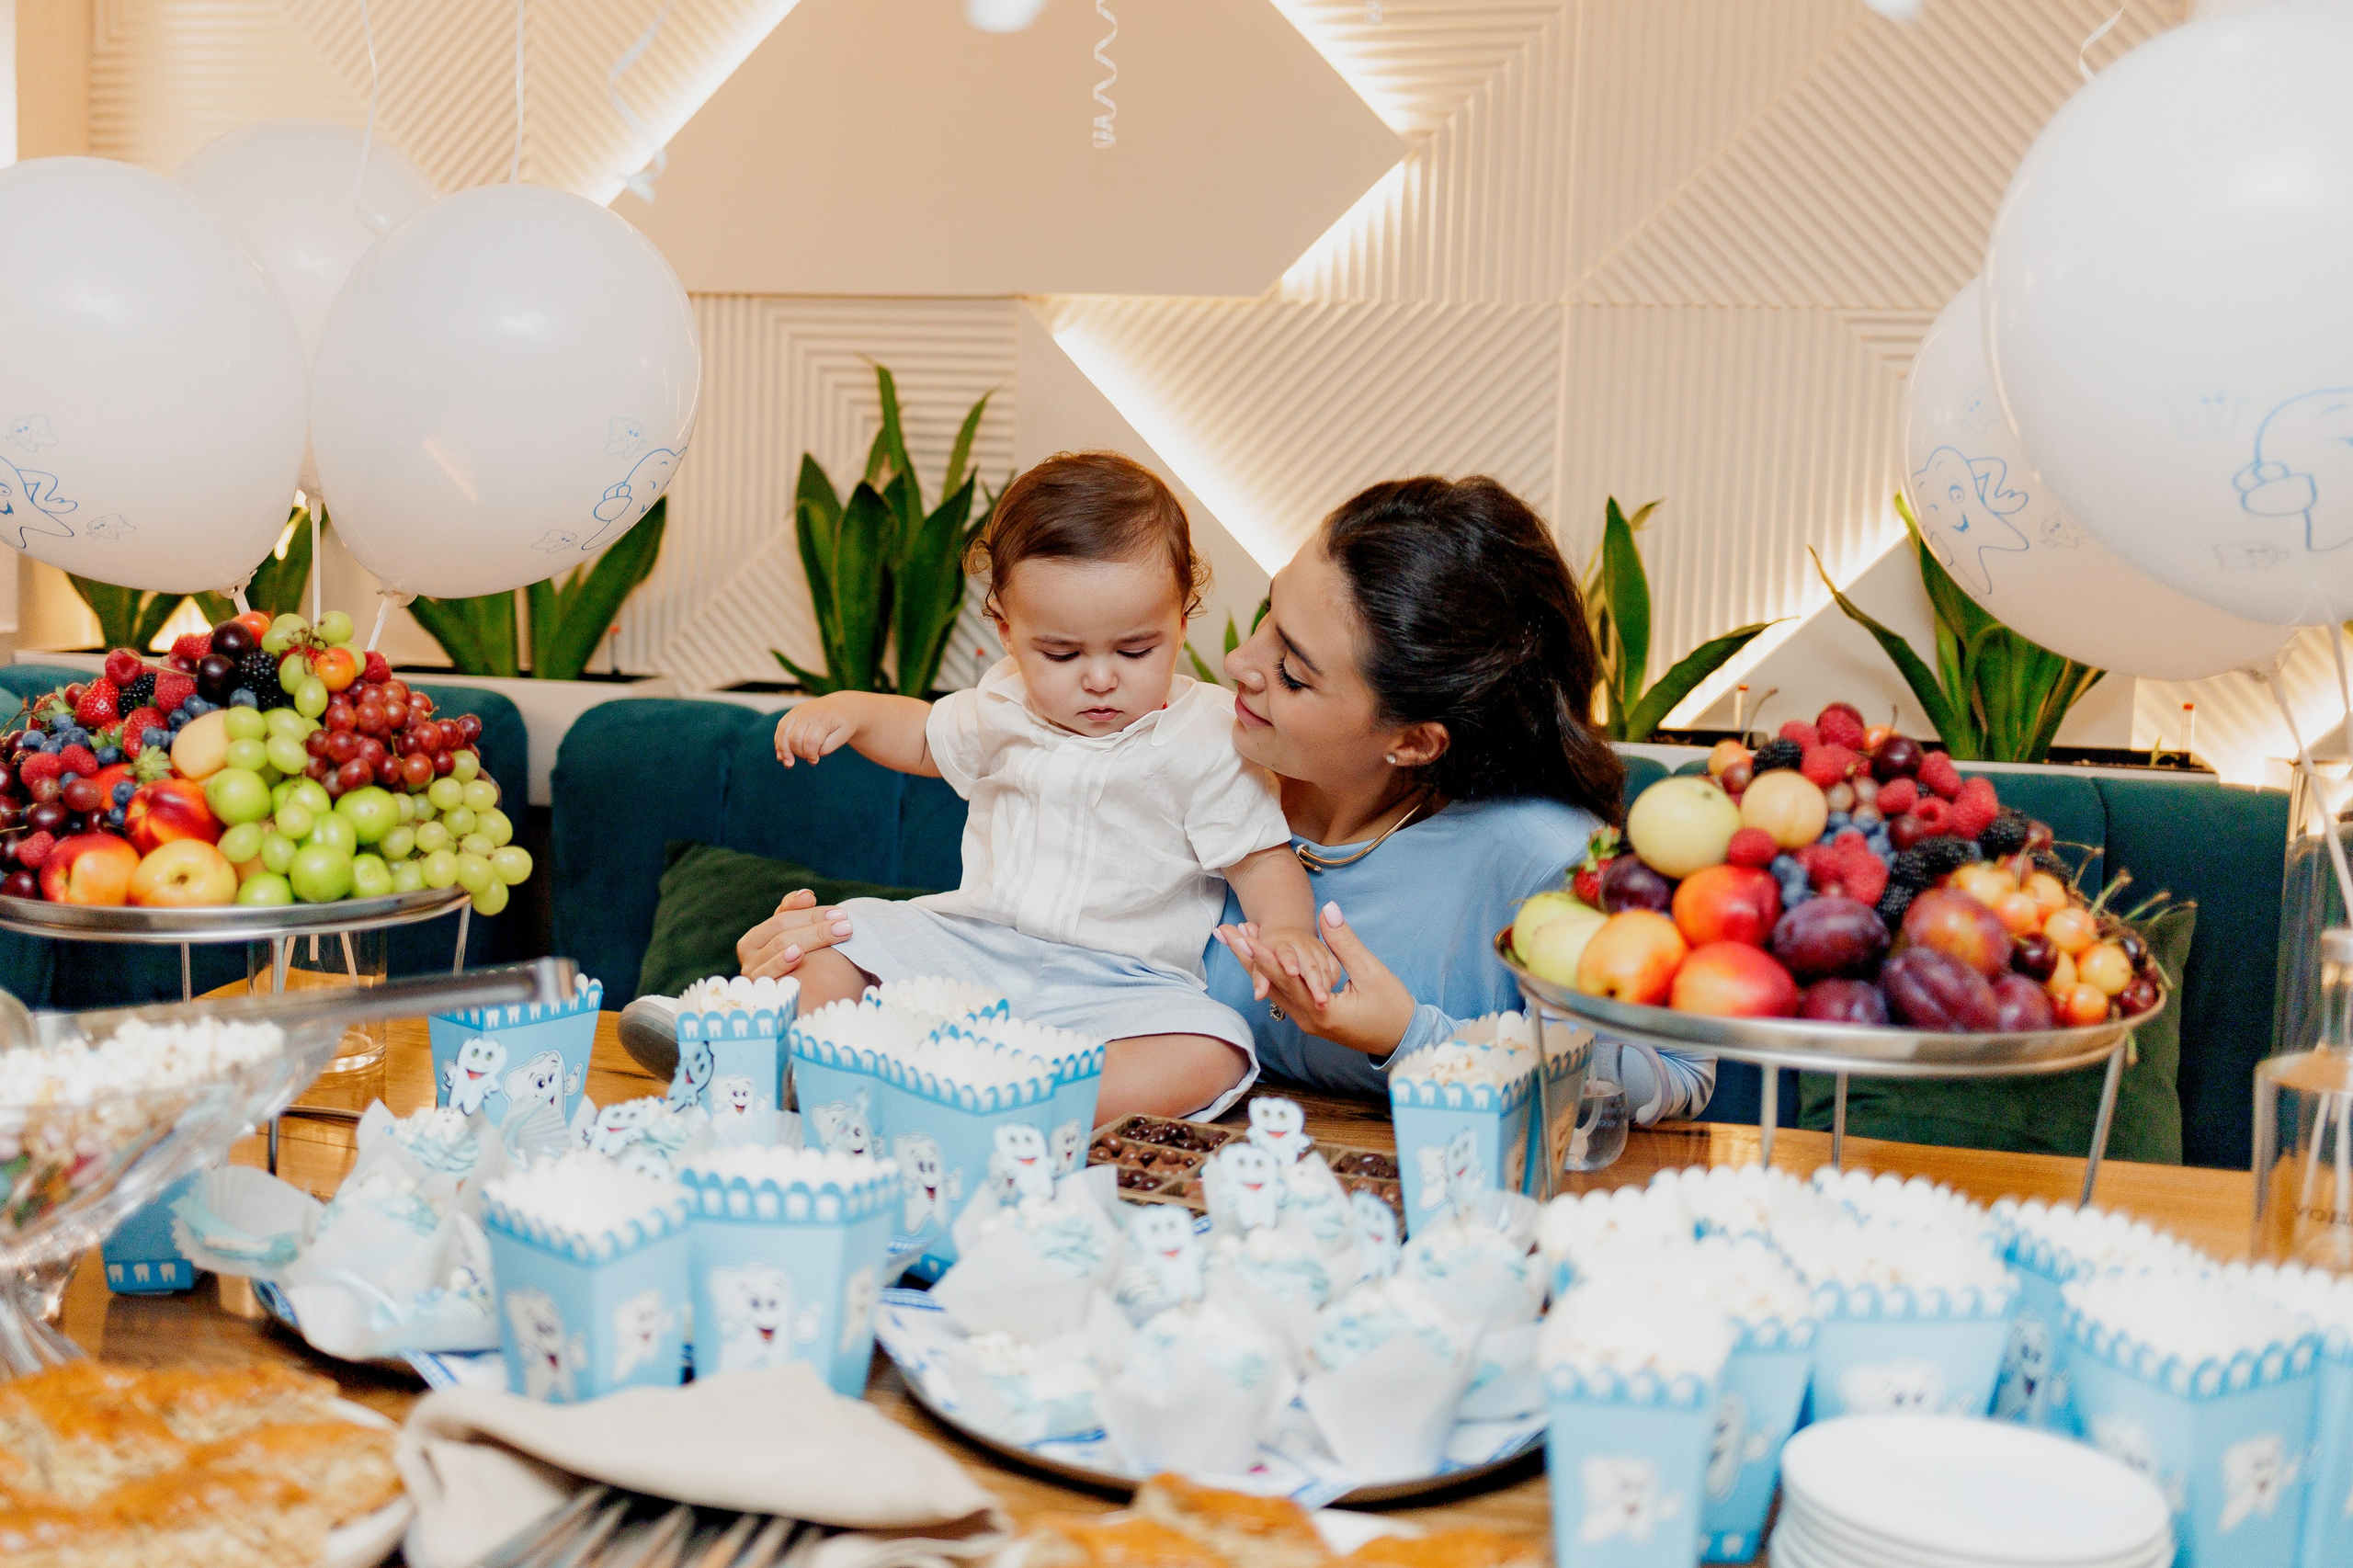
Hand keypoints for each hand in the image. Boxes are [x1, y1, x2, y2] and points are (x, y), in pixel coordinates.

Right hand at [735, 888, 855, 979]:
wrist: (799, 1010)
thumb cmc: (801, 972)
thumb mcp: (799, 942)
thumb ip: (798, 915)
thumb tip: (807, 895)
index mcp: (757, 937)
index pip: (783, 916)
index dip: (810, 912)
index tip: (838, 912)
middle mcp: (748, 953)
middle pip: (783, 929)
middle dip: (817, 924)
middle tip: (847, 924)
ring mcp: (752, 972)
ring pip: (781, 944)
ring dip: (812, 937)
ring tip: (838, 932)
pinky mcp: (757, 990)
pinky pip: (769, 972)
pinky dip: (782, 961)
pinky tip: (799, 953)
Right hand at [774, 695, 857, 766]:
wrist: (840, 706)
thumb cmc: (843, 724)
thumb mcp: (843, 735)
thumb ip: (829, 746)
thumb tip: (811, 755)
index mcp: (822, 719)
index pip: (811, 741)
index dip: (811, 755)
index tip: (815, 760)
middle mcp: (807, 713)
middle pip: (794, 739)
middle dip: (799, 753)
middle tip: (808, 758)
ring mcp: (797, 712)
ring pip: (783, 733)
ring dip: (783, 751)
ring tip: (789, 763)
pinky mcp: (791, 714)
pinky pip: (780, 729)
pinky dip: (779, 743)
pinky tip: (782, 754)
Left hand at [1215, 901, 1417, 1057]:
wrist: (1403, 1040)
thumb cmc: (1392, 1008)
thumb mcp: (1372, 972)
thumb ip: (1345, 942)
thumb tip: (1328, 910)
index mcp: (1320, 1009)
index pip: (1284, 976)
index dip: (1262, 952)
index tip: (1243, 933)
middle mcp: (1307, 1019)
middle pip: (1269, 983)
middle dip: (1246, 956)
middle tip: (1224, 932)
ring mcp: (1308, 1021)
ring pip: (1273, 989)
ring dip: (1254, 964)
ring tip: (1236, 939)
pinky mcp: (1312, 1018)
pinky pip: (1285, 995)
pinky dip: (1270, 975)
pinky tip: (1259, 959)